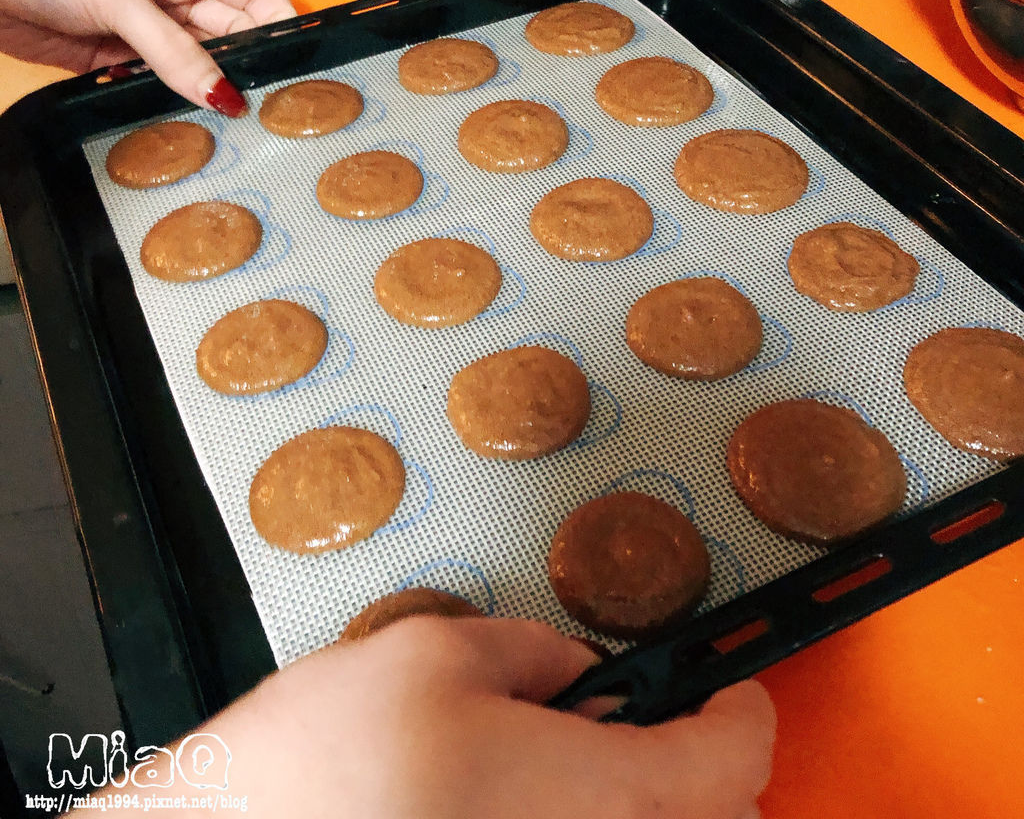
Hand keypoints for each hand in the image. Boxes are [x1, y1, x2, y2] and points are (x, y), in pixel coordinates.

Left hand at [0, 0, 294, 114]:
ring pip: (205, 67)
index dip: (282, 26)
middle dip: (253, 69)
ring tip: (240, 128)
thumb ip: (173, 50)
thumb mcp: (116, 0)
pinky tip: (196, 127)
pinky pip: (170, 86)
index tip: (297, 69)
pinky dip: (182, 105)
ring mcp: (154, 33)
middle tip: (272, 112)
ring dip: (217, 92)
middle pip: (237, 37)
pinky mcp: (128, 62)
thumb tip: (226, 99)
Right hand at [79, 617, 774, 818]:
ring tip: (589, 755)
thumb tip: (578, 673)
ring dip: (656, 799)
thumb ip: (532, 652)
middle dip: (705, 763)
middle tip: (660, 717)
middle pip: (712, 817)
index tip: (733, 683)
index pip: (730, 760)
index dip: (742, 707)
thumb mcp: (434, 653)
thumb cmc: (318, 766)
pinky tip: (541, 798)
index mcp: (586, 795)